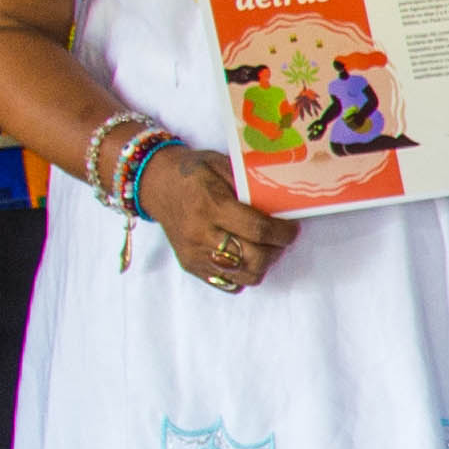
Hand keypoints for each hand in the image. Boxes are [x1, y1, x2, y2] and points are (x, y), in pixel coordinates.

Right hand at [143, 150, 297, 295]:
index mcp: (210, 205)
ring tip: (265, 247)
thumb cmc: (194, 172)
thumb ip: (250, 185)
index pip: (257, 230)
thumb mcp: (222, 165)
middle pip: (253, 258)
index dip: (283, 233)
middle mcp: (200, 234)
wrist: (157, 184)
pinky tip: (245, 255)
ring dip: (263, 264)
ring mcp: (194, 254)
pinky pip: (228, 283)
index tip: (292, 229)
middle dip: (277, 250)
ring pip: (245, 276)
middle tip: (281, 238)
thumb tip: (282, 203)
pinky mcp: (191, 266)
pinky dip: (244, 273)